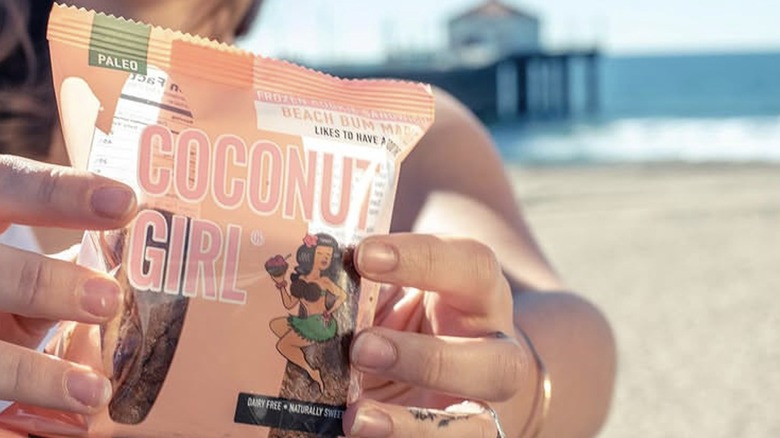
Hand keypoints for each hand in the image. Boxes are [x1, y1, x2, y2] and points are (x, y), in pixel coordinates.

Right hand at [0, 155, 136, 413]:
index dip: (64, 195)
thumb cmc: (7, 283)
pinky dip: (8, 428)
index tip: (126, 202)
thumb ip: (67, 260)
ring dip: (35, 375)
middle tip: (108, 301)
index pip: (14, 189)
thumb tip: (157, 269)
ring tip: (96, 393)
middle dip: (46, 285)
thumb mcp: (21, 261)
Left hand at [345, 233, 529, 436]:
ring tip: (354, 417)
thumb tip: (312, 277)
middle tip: (361, 348)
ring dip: (412, 424)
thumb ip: (369, 287)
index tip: (363, 255)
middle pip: (500, 364)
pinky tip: (351, 431)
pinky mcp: (463, 435)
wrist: (450, 370)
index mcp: (480, 296)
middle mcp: (495, 353)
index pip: (472, 266)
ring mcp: (482, 407)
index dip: (422, 258)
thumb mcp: (396, 293)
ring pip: (478, 427)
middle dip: (430, 361)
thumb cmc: (412, 319)